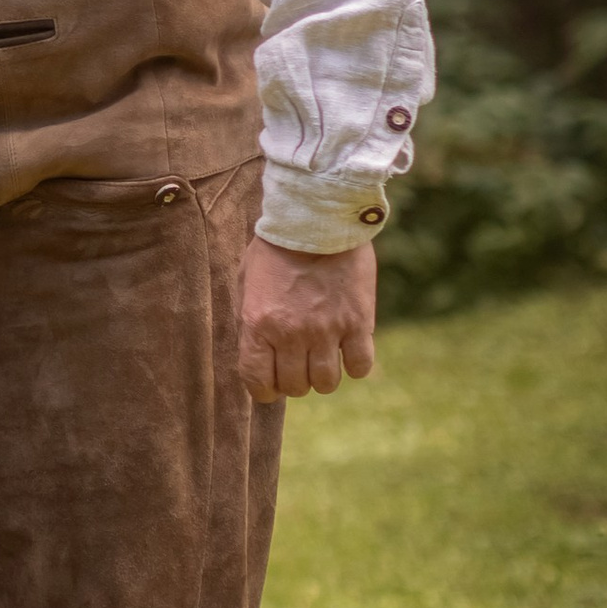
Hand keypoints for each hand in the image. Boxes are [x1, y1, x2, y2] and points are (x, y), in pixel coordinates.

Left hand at [237, 236, 377, 402]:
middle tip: (298, 362)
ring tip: (323, 356)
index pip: (257, 382)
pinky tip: (349, 349)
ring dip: (323, 375)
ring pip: (327, 383)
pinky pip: (359, 367)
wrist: (317, 217)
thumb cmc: (277, 247)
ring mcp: (327, 330)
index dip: (264, 390)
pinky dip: (354, 364)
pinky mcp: (358, 322)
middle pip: (295, 387)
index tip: (270, 384)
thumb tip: (257, 352)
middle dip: (294, 380)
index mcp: (258, 323)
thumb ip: (250, 318)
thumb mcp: (247, 280)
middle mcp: (291, 333)